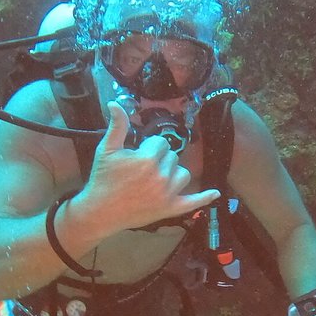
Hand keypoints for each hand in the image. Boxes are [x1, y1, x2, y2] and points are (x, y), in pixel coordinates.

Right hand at [77, 102, 219, 230]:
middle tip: (141, 170)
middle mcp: (162, 177)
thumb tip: (115, 103)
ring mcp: (168, 195)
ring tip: (156, 179)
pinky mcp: (170, 209)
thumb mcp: (107, 150)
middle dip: (160, 160)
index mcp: (148, 160)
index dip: (148, 147)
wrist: (100, 212)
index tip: (137, 155)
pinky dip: (204, 197)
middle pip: (173, 158)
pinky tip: (215, 193)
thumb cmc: (103, 179)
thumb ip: (117, 126)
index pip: (161, 143)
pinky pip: (193, 202)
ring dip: (173, 174)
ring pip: (183, 174)